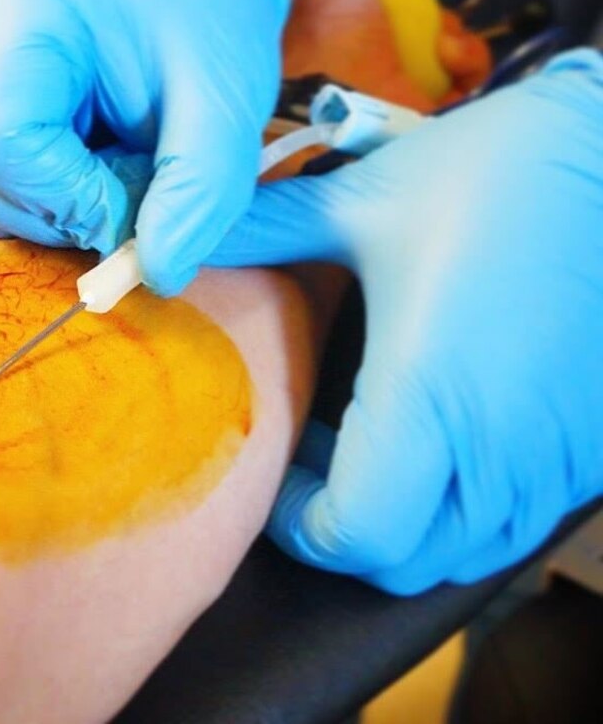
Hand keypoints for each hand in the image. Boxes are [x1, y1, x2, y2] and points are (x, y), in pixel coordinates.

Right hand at [0, 0, 288, 295]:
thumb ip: (197, 193)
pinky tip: (104, 147)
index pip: (4, 151)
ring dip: (67, 200)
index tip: (144, 201)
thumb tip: (157, 276)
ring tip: (129, 153)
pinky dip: (57, 184)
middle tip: (144, 175)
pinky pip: (0, 172)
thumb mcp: (223, 96)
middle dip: (71, 209)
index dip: (74, 202)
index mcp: (14, 16)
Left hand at [208, 49, 602, 593]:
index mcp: (431, 397)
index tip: (275, 464)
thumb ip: (260, 231)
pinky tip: (448, 433)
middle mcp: (502, 451)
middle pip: (402, 563)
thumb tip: (174, 243)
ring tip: (376, 441)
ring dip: (404, 523)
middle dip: (341, 530)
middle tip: (312, 457)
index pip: (355, 534)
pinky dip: (465, 507)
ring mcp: (560, 460)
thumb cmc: (499, 171)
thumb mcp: (363, 198)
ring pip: (465, 552)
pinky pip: (519, 521)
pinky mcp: (596, 447)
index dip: (296, 521)